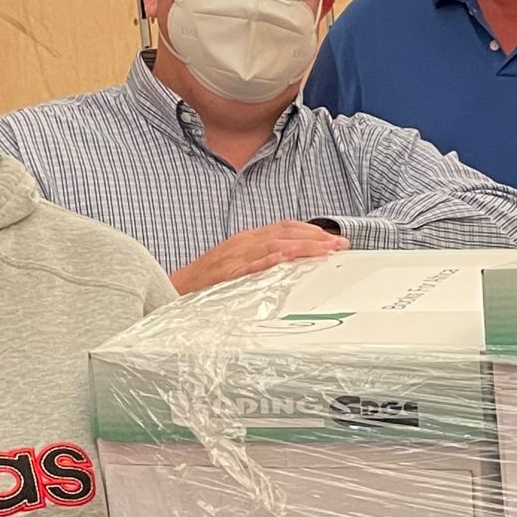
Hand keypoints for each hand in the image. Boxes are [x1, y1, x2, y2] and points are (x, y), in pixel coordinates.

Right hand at [172, 220, 348, 292]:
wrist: (175, 288)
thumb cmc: (208, 280)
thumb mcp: (239, 263)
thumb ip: (263, 260)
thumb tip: (293, 262)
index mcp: (247, 239)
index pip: (285, 228)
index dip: (312, 232)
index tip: (335, 240)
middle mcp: (243, 242)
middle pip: (285, 232)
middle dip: (316, 238)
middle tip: (341, 245)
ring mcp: (235, 256)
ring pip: (274, 244)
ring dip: (303, 246)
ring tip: (326, 251)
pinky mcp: (227, 272)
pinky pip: (251, 264)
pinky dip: (271, 259)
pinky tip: (288, 257)